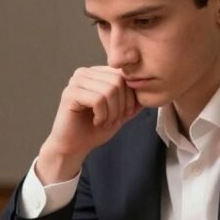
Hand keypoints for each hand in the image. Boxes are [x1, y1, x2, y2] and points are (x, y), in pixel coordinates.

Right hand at [36, 66, 141, 182]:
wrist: (74, 147)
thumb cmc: (95, 129)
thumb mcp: (120, 113)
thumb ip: (133, 100)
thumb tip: (149, 89)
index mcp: (97, 73)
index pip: (124, 76)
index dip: (129, 98)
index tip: (123, 115)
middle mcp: (85, 73)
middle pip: (118, 81)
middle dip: (121, 106)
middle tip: (113, 121)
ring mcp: (76, 82)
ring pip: (109, 90)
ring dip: (112, 112)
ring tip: (104, 122)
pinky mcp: (69, 94)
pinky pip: (98, 99)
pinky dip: (102, 115)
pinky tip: (96, 122)